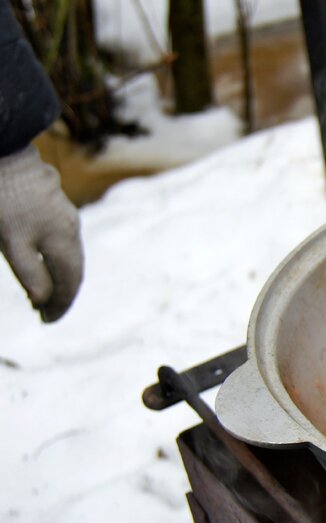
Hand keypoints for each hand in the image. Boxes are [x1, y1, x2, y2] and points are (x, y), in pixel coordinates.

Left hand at [0, 145, 81, 322]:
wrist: (3, 154)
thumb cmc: (3, 201)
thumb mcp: (11, 243)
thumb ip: (29, 273)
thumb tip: (42, 301)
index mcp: (64, 242)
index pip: (69, 284)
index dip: (59, 306)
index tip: (46, 321)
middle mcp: (72, 230)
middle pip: (73, 271)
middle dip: (61, 294)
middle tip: (45, 311)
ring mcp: (66, 215)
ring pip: (69, 254)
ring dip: (58, 276)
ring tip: (42, 290)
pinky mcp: (55, 204)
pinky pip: (62, 239)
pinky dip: (55, 257)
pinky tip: (42, 258)